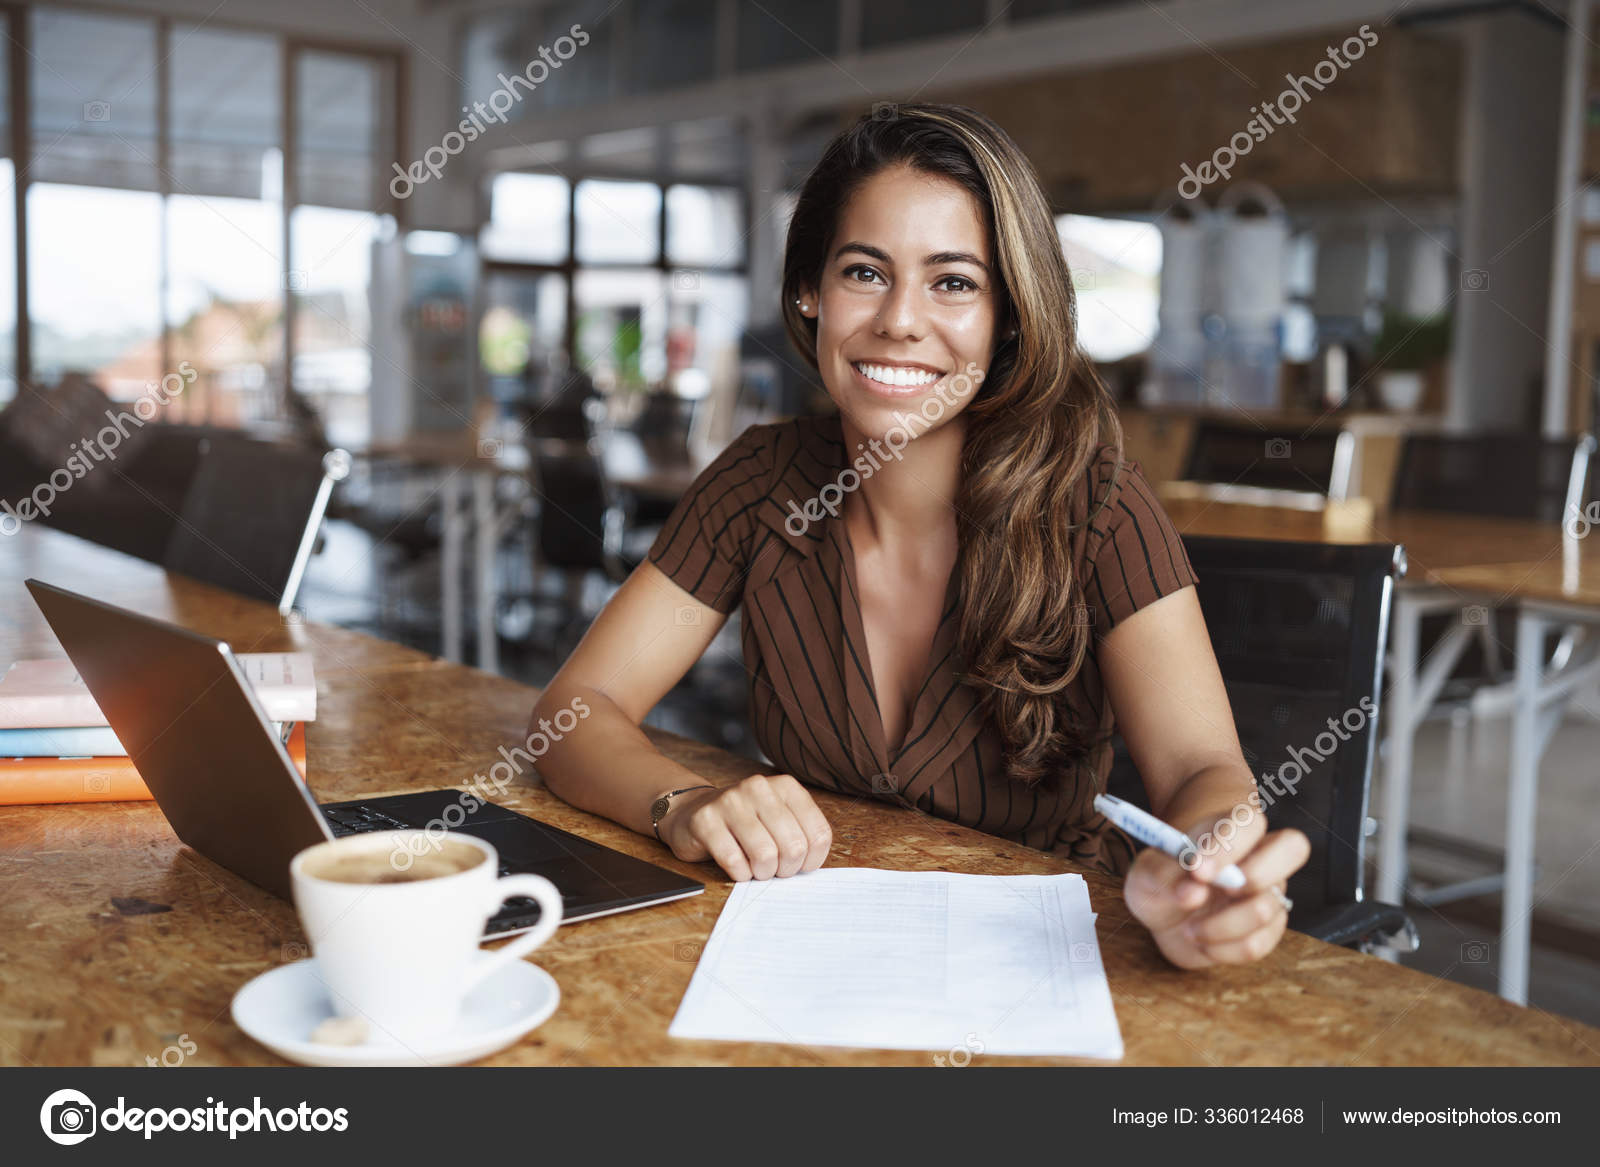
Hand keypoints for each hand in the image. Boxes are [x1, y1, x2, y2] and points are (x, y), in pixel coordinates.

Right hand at [658, 773, 831, 880]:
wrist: (693, 812)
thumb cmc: (745, 823)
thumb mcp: (780, 820)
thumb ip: (801, 835)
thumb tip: (810, 865)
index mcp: (785, 787)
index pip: (819, 833)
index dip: (812, 860)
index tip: (800, 865)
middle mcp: (758, 788)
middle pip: (793, 846)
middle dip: (787, 869)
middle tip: (776, 870)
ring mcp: (730, 802)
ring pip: (765, 854)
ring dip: (763, 873)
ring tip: (756, 869)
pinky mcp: (705, 821)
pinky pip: (734, 861)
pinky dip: (740, 873)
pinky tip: (737, 866)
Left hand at [1123, 810, 1309, 969]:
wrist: (1166, 914)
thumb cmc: (1161, 880)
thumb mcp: (1146, 872)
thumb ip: (1163, 874)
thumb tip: (1192, 892)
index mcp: (1230, 829)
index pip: (1248, 822)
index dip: (1228, 845)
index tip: (1196, 870)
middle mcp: (1259, 857)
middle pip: (1294, 847)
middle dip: (1256, 875)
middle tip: (1221, 891)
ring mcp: (1269, 893)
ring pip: (1268, 907)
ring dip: (1219, 925)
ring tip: (1189, 928)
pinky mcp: (1268, 930)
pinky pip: (1257, 944)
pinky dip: (1222, 949)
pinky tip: (1202, 942)